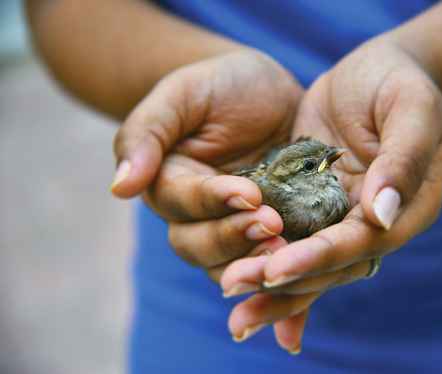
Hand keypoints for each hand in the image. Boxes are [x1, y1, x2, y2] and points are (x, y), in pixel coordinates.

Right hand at [109, 49, 309, 349]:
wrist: (263, 91)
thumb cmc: (218, 85)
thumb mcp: (182, 94)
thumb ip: (147, 132)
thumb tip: (120, 187)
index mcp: (171, 185)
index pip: (185, 205)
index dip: (214, 203)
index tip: (248, 194)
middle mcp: (198, 217)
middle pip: (201, 248)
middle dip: (235, 240)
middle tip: (273, 226)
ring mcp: (234, 230)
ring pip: (231, 268)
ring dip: (258, 268)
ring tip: (292, 254)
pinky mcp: (273, 235)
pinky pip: (271, 268)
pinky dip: (283, 290)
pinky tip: (301, 305)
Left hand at [222, 36, 441, 349]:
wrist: (377, 71)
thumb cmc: (402, 83)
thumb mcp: (412, 110)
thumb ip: (402, 161)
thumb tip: (380, 216)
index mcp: (405, 211)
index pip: (358, 245)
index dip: (318, 258)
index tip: (275, 269)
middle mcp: (371, 225)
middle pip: (327, 265)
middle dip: (281, 279)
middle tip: (231, 286)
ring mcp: (338, 215)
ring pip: (303, 257)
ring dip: (265, 278)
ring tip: (225, 290)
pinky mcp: (310, 201)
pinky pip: (286, 232)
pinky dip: (261, 252)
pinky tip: (228, 267)